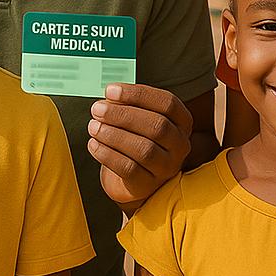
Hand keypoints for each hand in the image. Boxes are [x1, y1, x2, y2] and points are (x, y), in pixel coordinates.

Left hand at [86, 84, 192, 208]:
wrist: (134, 175)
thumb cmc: (137, 136)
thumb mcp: (138, 116)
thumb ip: (128, 104)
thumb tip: (109, 96)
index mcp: (182, 121)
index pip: (167, 103)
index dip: (138, 94)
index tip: (110, 90)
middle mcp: (180, 144)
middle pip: (157, 126)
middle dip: (123, 115)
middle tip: (97, 109)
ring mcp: (167, 167)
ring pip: (144, 149)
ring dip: (114, 135)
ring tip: (93, 126)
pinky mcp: (148, 185)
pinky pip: (129, 169)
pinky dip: (108, 155)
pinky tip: (94, 144)